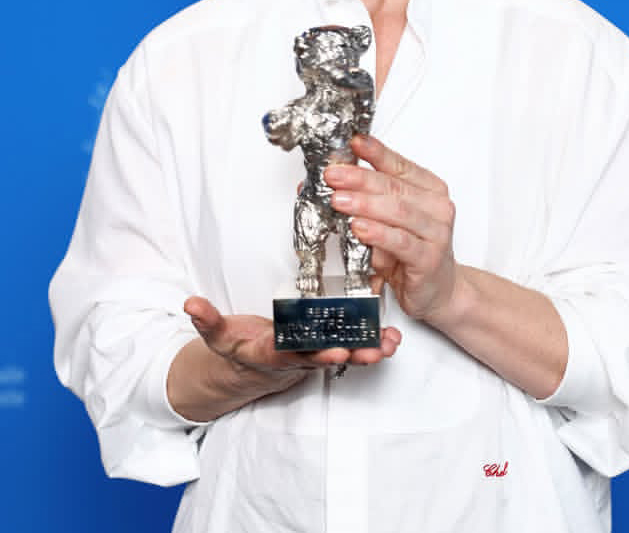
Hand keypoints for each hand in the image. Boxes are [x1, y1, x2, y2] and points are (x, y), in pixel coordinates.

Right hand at [185, 295, 400, 383]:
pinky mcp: (325, 348)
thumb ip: (207, 322)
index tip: (334, 352)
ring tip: (390, 344)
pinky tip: (392, 336)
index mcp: (272, 354)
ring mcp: (313, 355)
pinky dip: (371, 343)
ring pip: (344, 354)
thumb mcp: (218, 337)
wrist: (249, 368)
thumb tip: (190, 305)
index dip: (314, 354)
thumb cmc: (239, 347)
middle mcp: (297, 358)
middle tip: (374, 351)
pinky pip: (351, 347)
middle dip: (351, 355)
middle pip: (326, 358)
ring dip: (368, 351)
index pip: (293, 355)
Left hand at [325, 135, 457, 322]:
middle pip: (395, 186)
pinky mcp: (429, 259)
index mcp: (430, 189)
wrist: (438, 290)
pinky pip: (401, 242)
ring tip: (339, 200)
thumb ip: (367, 199)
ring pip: (398, 211)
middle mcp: (437, 207)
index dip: (375, 152)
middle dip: (359, 178)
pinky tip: (360, 228)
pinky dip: (378, 233)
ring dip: (364, 204)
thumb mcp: (390, 220)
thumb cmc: (413, 251)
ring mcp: (436, 233)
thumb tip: (330, 184)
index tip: (354, 143)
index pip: (399, 164)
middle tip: (333, 175)